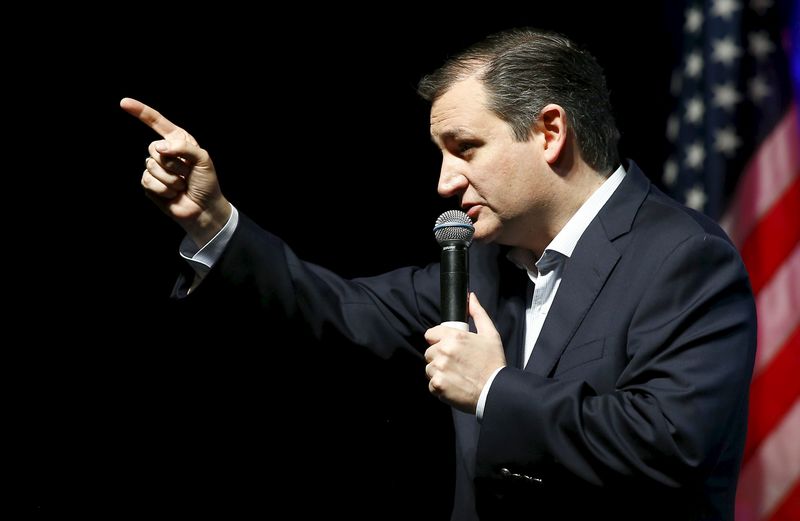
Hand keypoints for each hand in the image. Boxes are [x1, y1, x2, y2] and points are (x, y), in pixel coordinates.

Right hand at [120, 97, 230, 245]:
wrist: (204, 209)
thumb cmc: (206, 183)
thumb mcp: (203, 160)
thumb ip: (184, 148)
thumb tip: (160, 148)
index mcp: (178, 141)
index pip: (157, 122)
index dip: (141, 112)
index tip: (124, 103)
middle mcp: (165, 152)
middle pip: (153, 148)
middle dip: (173, 164)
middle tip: (186, 174)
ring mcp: (156, 168)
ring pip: (151, 166)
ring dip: (171, 179)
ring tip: (181, 185)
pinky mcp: (150, 184)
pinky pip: (148, 181)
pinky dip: (164, 189)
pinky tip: (173, 194)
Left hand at [424, 293, 505, 412]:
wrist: (495, 390)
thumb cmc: (493, 363)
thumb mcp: (490, 334)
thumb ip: (478, 313)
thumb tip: (471, 297)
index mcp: (454, 337)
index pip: (430, 334)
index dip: (439, 340)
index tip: (447, 347)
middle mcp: (444, 351)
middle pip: (429, 352)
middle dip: (439, 357)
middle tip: (455, 363)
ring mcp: (439, 369)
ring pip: (429, 368)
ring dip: (439, 371)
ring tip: (456, 374)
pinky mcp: (438, 385)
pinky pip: (431, 384)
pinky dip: (440, 386)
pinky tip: (454, 384)